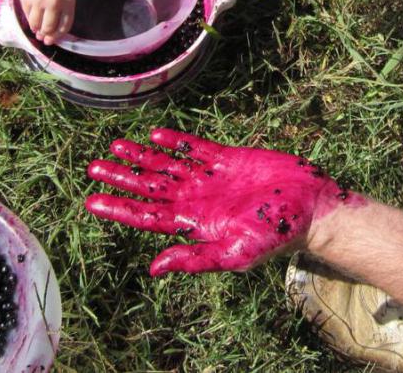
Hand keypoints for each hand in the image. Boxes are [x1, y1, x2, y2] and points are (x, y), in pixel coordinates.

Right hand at [14, 0, 75, 45]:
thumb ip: (63, 5)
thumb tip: (54, 24)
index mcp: (68, 0)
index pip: (65, 25)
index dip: (59, 35)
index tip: (54, 38)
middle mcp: (55, 3)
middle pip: (50, 28)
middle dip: (47, 35)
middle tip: (44, 38)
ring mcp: (40, 2)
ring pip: (37, 25)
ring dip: (37, 29)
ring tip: (37, 29)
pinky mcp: (26, 1)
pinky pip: (28, 17)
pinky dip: (30, 20)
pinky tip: (32, 19)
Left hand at [85, 129, 362, 275]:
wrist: (310, 208)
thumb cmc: (276, 236)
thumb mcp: (235, 254)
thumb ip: (195, 258)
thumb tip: (154, 268)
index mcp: (193, 223)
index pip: (146, 216)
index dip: (119, 208)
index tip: (91, 201)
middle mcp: (195, 199)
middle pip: (149, 186)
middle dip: (121, 177)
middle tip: (93, 167)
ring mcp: (208, 177)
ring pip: (164, 164)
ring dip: (140, 155)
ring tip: (115, 145)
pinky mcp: (224, 157)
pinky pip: (193, 147)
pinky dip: (174, 141)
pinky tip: (154, 134)